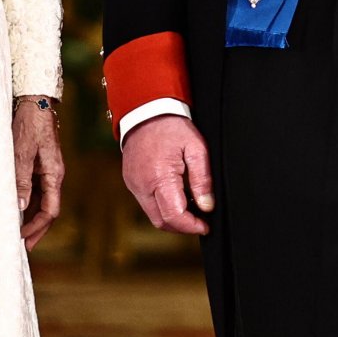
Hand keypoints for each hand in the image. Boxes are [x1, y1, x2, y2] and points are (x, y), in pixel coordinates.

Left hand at [13, 98, 63, 251]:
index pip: (50, 210)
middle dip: (35, 229)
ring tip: (15, 232)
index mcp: (54, 174)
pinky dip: (24, 202)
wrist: (35, 101)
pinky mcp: (36, 164)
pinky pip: (32, 189)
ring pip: (39, 200)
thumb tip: (20, 208)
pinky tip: (12, 208)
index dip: (37, 228)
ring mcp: (45, 170)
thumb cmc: (30, 124)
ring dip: (29, 217)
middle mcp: (52, 175)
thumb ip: (21, 180)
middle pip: (47, 209)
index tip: (23, 240)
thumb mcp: (22, 152)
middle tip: (21, 246)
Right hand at [122, 115, 214, 235]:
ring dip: (172, 217)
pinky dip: (162, 206)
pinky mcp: (130, 181)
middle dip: (182, 226)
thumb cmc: (172, 127)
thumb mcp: (196, 148)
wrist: (146, 110)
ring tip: (190, 206)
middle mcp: (141, 185)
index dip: (192, 226)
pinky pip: (146, 203)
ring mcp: (133, 184)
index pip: (174, 216)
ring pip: (153, 215)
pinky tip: (176, 195)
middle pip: (161, 221)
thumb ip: (202, 180)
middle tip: (200, 220)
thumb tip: (207, 206)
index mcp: (159, 177)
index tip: (206, 225)